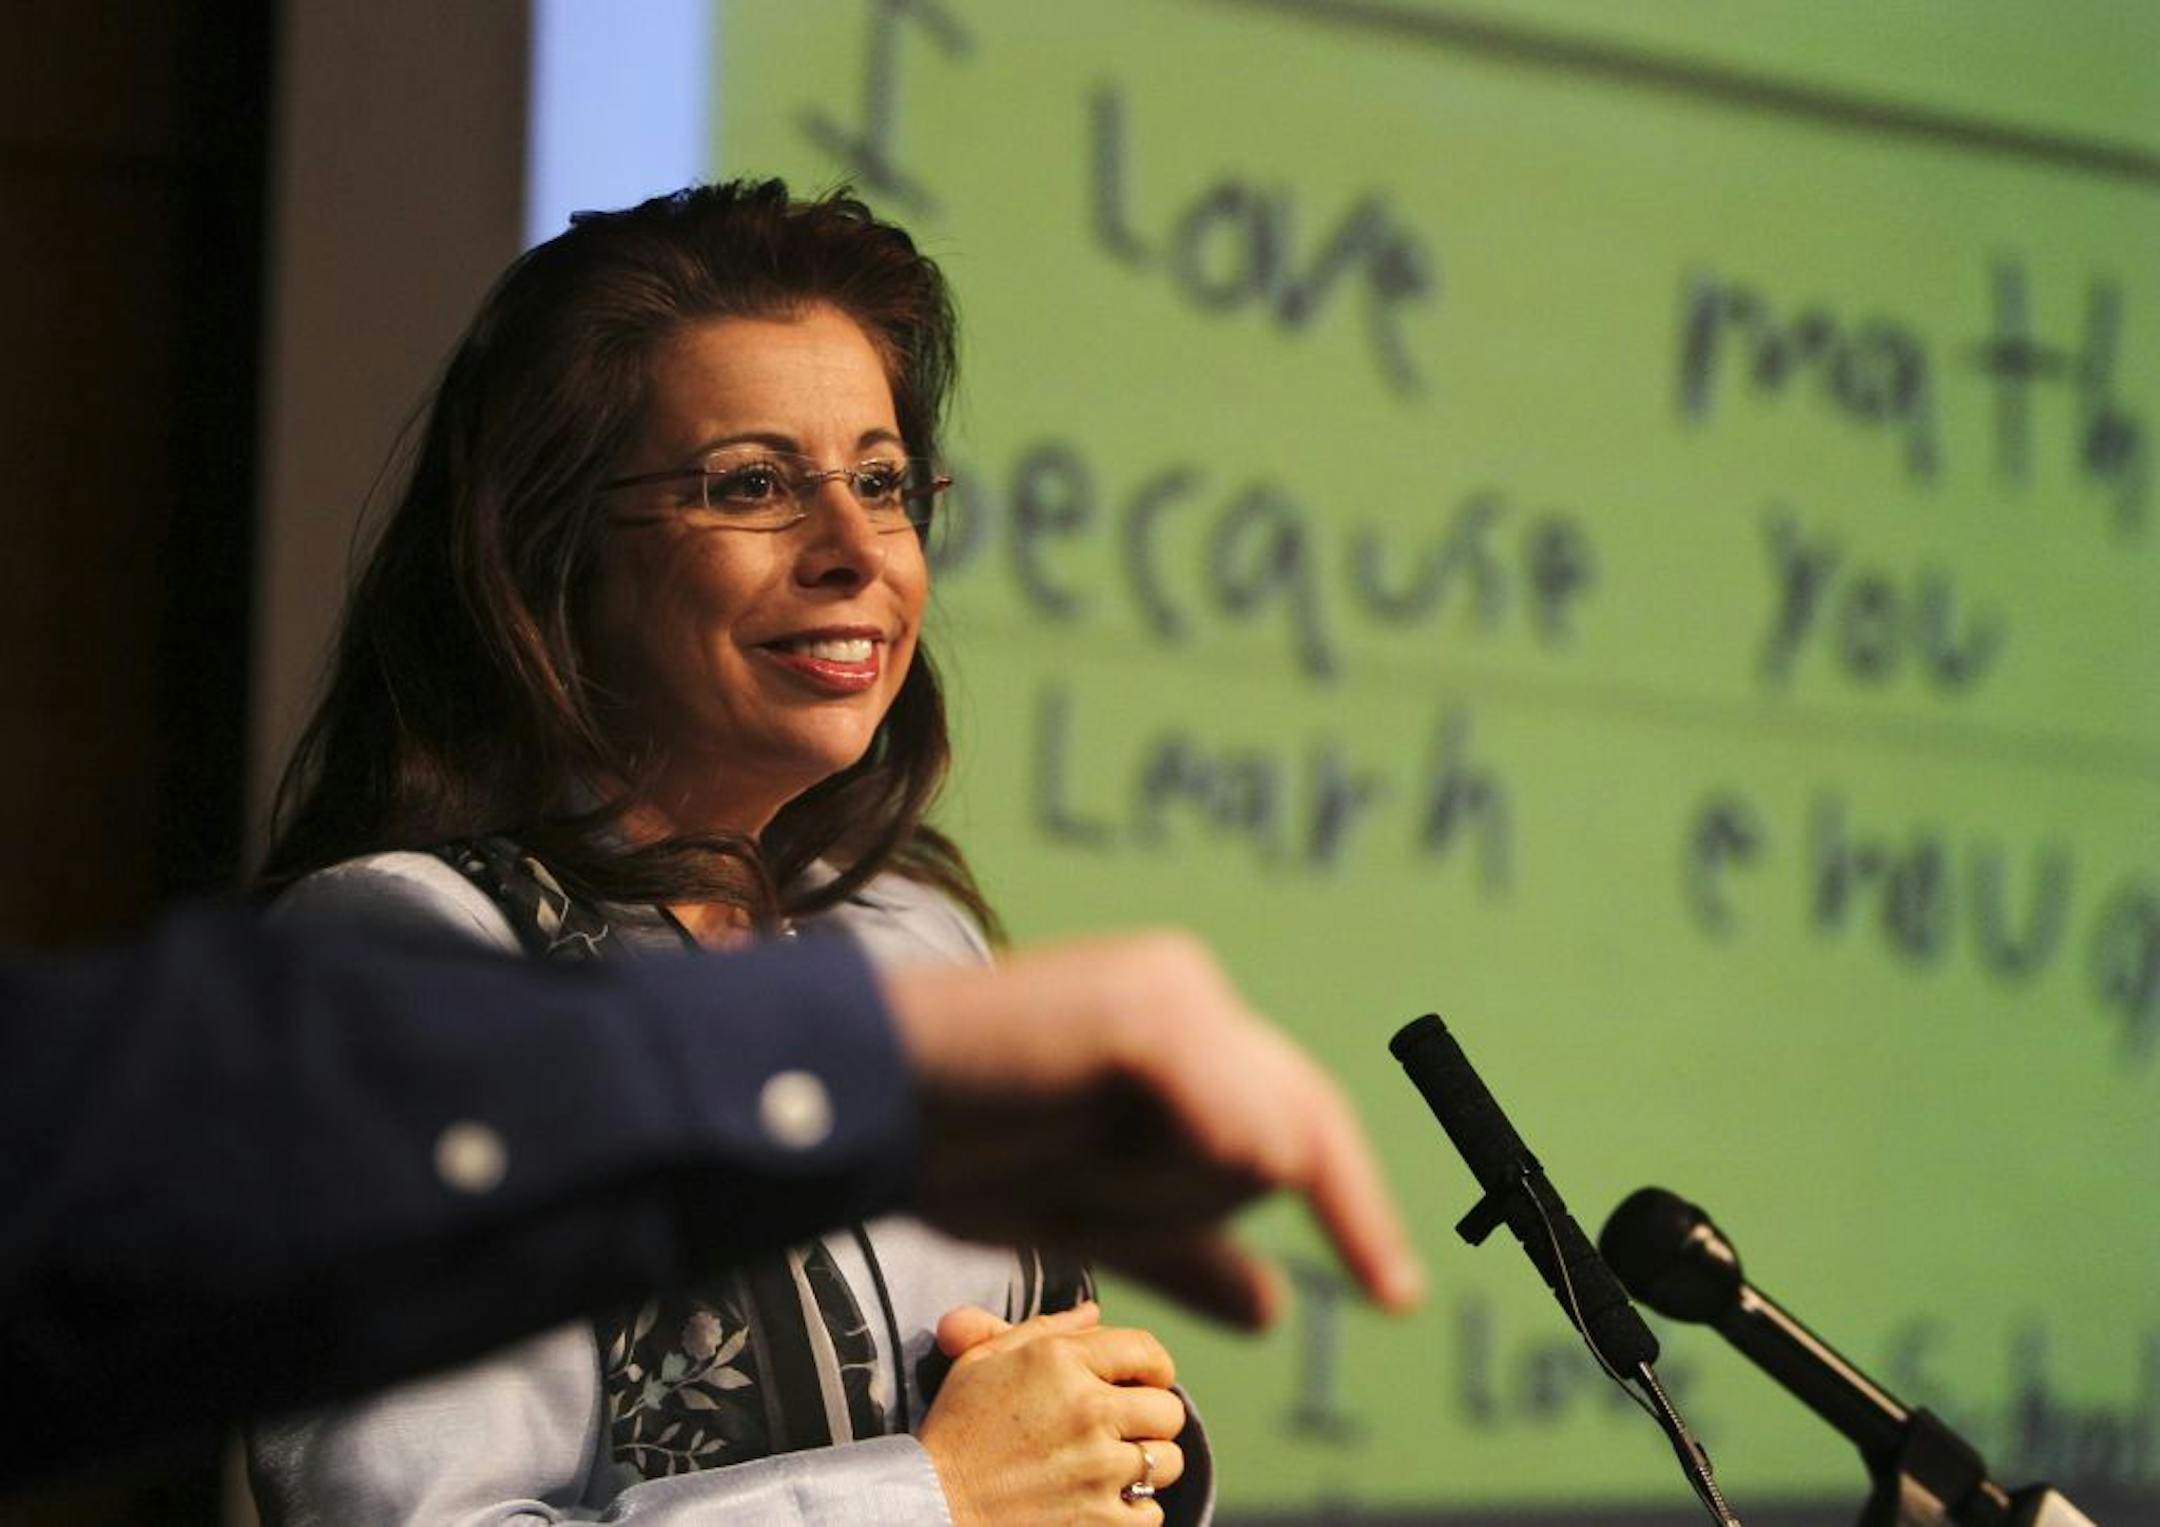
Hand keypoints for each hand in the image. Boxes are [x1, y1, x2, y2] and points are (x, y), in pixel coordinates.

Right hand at [881, 931, 1422, 1327]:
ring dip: (1154, 1195)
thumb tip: (1275, 1307)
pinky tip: (1060, 1134)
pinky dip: (1148, 1175)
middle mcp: (1196, 988)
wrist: (867, 1105)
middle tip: (1068, 1182)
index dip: (1354, 1211)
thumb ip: (1189, 1248)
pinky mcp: (1156, 1011)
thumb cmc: (965, 1145)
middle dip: (1183, 1203)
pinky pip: (1222, 1136)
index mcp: (1188, 1024)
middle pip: (1284, 1145)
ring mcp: (1179, 992)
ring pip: (1254, 1156)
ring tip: (1048, 1145)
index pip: (1304, 1121)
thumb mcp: (1099, 1216)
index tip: (1397, 1297)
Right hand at [918, 1303, 1186, 1525]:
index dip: (1154, 1367)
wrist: (932, 1509)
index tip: (1144, 1383)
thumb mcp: (983, 1363)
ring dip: (1145, 1466)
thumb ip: (1044, 1329)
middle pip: (1168, 1410)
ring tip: (1110, 1469)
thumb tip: (1094, 1312)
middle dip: (1152, 1419)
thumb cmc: (955, 1433)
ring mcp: (1098, 1469)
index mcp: (1061, 1362)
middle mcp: (1088, 1410)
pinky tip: (1100, 1503)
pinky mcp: (1100, 1521)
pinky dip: (1133, 1512)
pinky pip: (1151, 1512)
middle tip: (1123, 1430)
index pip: (1147, 1351)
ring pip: (1166, 1461)